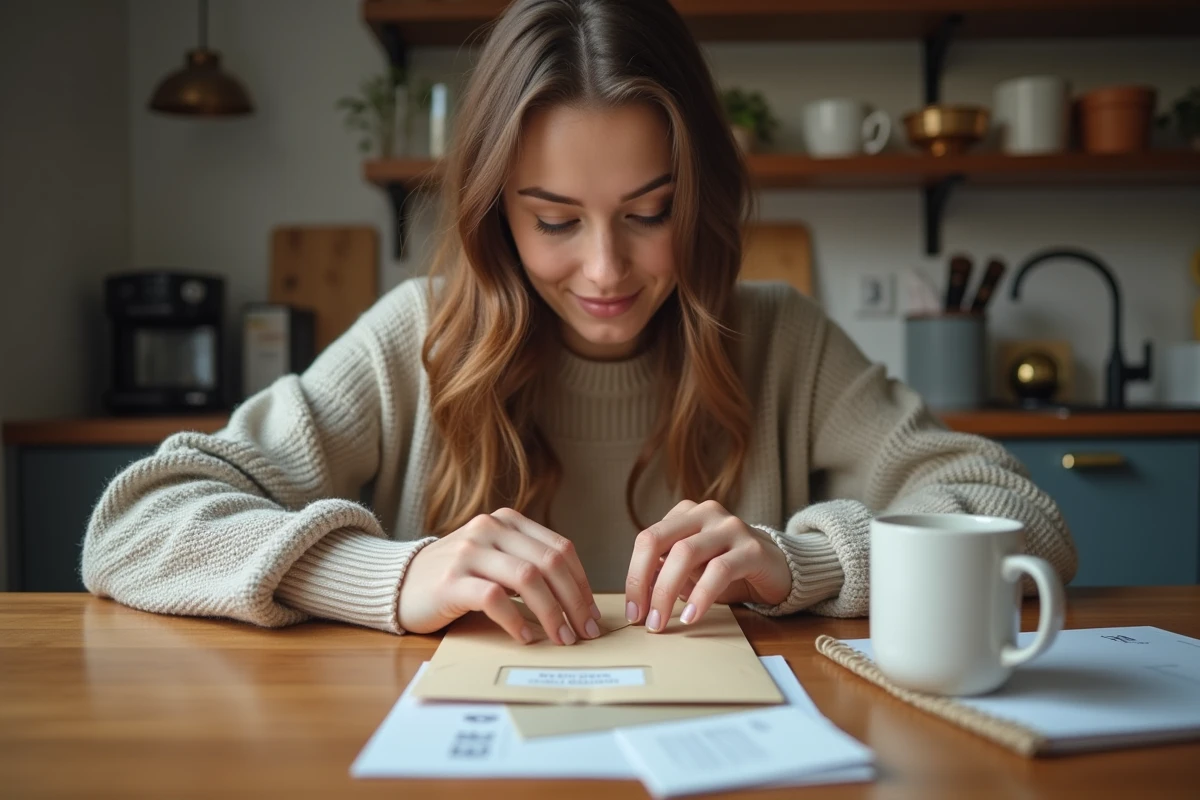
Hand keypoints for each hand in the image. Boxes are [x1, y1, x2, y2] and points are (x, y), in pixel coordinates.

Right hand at [397, 507, 601, 644]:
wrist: (398, 583)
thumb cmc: (456, 578)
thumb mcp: (495, 560)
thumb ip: (528, 565)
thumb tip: (577, 600)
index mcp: (507, 521)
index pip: (560, 548)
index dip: (582, 583)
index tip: (593, 614)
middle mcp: (489, 528)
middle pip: (550, 562)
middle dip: (574, 600)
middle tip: (586, 631)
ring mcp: (469, 552)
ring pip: (528, 578)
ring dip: (552, 613)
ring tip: (562, 638)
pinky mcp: (450, 581)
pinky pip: (495, 599)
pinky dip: (516, 620)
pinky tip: (526, 637)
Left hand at [625, 500, 790, 631]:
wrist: (780, 568)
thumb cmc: (729, 570)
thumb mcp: (693, 570)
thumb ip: (666, 573)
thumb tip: (638, 597)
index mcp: (685, 514)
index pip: (647, 540)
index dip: (633, 575)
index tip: (632, 609)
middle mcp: (705, 514)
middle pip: (658, 541)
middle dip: (642, 582)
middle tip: (641, 618)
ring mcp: (730, 527)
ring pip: (684, 554)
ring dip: (666, 592)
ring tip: (661, 621)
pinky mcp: (752, 549)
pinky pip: (719, 571)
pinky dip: (700, 596)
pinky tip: (691, 616)